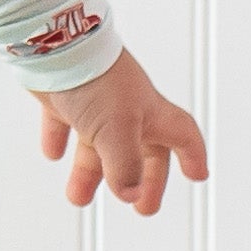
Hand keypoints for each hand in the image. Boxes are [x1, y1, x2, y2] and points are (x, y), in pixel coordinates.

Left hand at [31, 48, 206, 214]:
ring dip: (91, 173)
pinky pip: (63, 122)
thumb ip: (125, 166)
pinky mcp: (63, 96)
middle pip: (142, 150)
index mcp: (148, 111)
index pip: (181, 135)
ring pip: (97, 144)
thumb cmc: (95, 80)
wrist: (53, 43)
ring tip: (79, 198)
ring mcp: (94, 102)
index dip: (192, 155)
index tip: (197, 175)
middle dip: (142, 180)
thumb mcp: (117, 130)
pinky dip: (59, 140)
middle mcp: (125, 107)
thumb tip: (129, 193)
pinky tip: (53, 155)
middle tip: (140, 208)